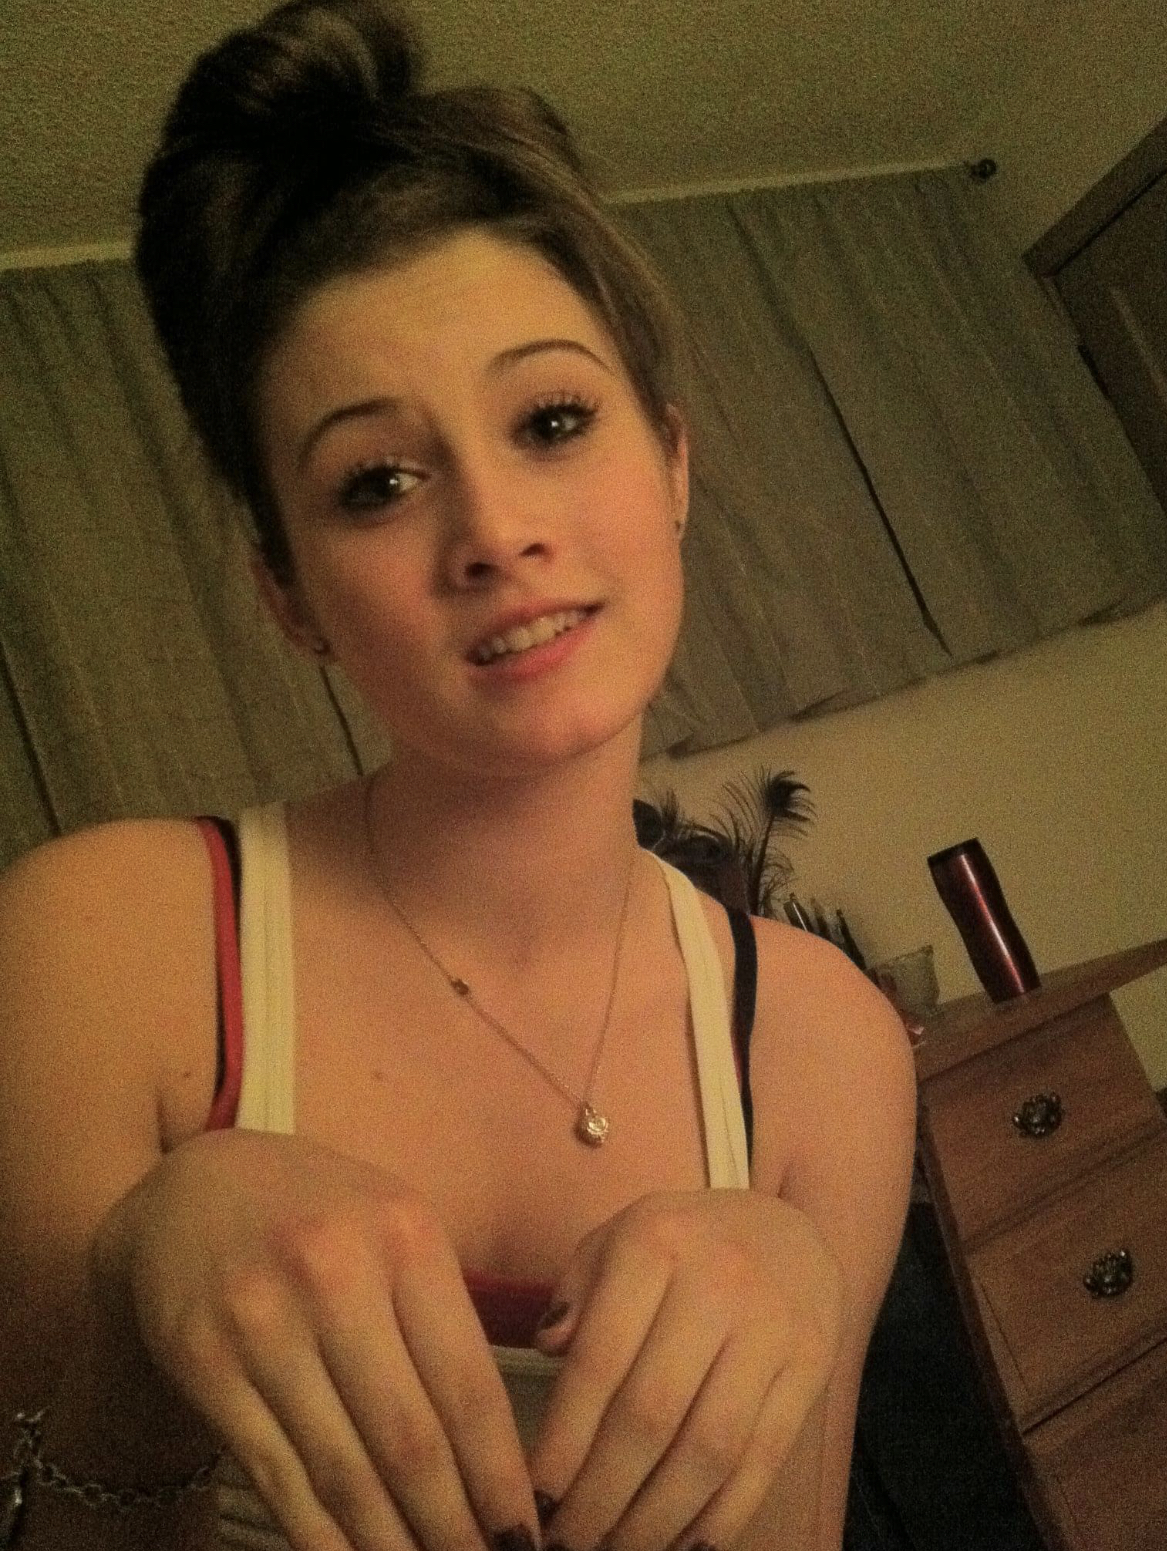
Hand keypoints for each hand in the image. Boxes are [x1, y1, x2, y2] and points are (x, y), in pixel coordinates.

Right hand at [92, 1129, 537, 1550]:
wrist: (194, 1190)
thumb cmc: (327, 1217)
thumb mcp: (398, 1232)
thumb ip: (444, 1321)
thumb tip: (497, 1454)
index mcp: (404, 1237)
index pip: (466, 1384)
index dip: (500, 1477)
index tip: (525, 1536)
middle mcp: (334, 1276)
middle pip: (408, 1440)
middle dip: (453, 1528)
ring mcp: (262, 1323)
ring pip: (342, 1469)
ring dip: (392, 1545)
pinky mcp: (205, 1364)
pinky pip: (276, 1474)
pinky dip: (320, 1537)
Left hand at [528, 1189, 842, 1550]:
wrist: (788, 1230)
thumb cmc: (680, 1245)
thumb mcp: (618, 1240)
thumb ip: (577, 1291)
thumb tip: (546, 1349)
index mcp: (655, 1243)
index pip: (600, 1360)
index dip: (564, 1440)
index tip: (535, 1498)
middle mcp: (719, 1281)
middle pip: (652, 1413)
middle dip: (603, 1494)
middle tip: (570, 1542)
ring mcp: (772, 1327)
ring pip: (709, 1448)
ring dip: (657, 1518)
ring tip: (618, 1550)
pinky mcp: (812, 1367)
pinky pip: (764, 1458)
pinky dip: (722, 1516)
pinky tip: (683, 1546)